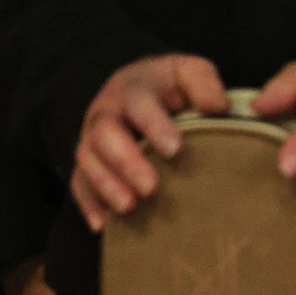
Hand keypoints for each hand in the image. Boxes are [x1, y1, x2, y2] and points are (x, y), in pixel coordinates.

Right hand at [70, 54, 228, 231]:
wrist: (132, 89)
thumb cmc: (167, 87)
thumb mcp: (185, 71)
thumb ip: (202, 82)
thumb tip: (218, 107)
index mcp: (132, 88)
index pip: (137, 102)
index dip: (153, 124)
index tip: (175, 149)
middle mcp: (106, 112)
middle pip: (103, 132)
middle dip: (125, 160)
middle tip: (151, 187)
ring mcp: (92, 138)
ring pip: (87, 158)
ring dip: (105, 184)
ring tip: (129, 207)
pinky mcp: (87, 163)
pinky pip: (78, 182)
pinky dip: (88, 203)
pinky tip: (103, 224)